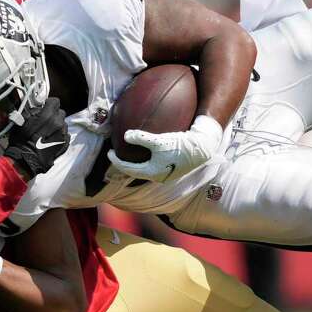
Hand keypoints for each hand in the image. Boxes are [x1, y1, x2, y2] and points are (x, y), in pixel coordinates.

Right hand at [2, 98, 69, 176]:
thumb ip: (31, 111)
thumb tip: (36, 108)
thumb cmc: (21, 141)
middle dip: (53, 115)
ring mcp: (63, 134)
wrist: (26, 160)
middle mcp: (58, 123)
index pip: (55, 101)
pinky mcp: (65, 144)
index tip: (44, 106)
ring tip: (46, 132)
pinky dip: (59, 135)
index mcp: (48, 115)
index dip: (49, 103)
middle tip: (45, 120)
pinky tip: (50, 140)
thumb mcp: (21, 121)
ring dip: (56, 125)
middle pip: (60, 113)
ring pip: (63, 124)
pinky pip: (65, 135)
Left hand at [108, 114, 222, 182]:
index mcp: (153, 173)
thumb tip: (125, 135)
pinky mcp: (174, 168)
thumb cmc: (180, 145)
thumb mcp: (159, 141)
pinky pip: (155, 164)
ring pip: (146, 169)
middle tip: (116, 155)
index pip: (129, 169)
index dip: (116, 161)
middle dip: (125, 164)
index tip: (109, 153)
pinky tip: (149, 149)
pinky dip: (147, 158)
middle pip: (137, 172)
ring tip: (131, 153)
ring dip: (137, 162)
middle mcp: (159, 176)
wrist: (202, 148)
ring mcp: (167, 173)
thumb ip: (141, 138)